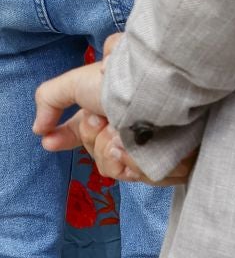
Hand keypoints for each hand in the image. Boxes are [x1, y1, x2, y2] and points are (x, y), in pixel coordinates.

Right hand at [32, 36, 194, 187]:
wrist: (171, 87)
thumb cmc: (126, 81)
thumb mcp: (79, 81)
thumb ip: (51, 98)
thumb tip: (40, 128)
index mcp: (110, 110)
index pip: (83, 132)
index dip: (66, 138)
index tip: (50, 141)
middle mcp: (130, 127)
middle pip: (99, 154)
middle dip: (98, 140)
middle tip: (106, 122)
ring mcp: (151, 144)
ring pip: (117, 168)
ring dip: (120, 151)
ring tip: (128, 134)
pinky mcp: (172, 159)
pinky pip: (145, 176)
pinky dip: (141, 163)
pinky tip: (147, 150)